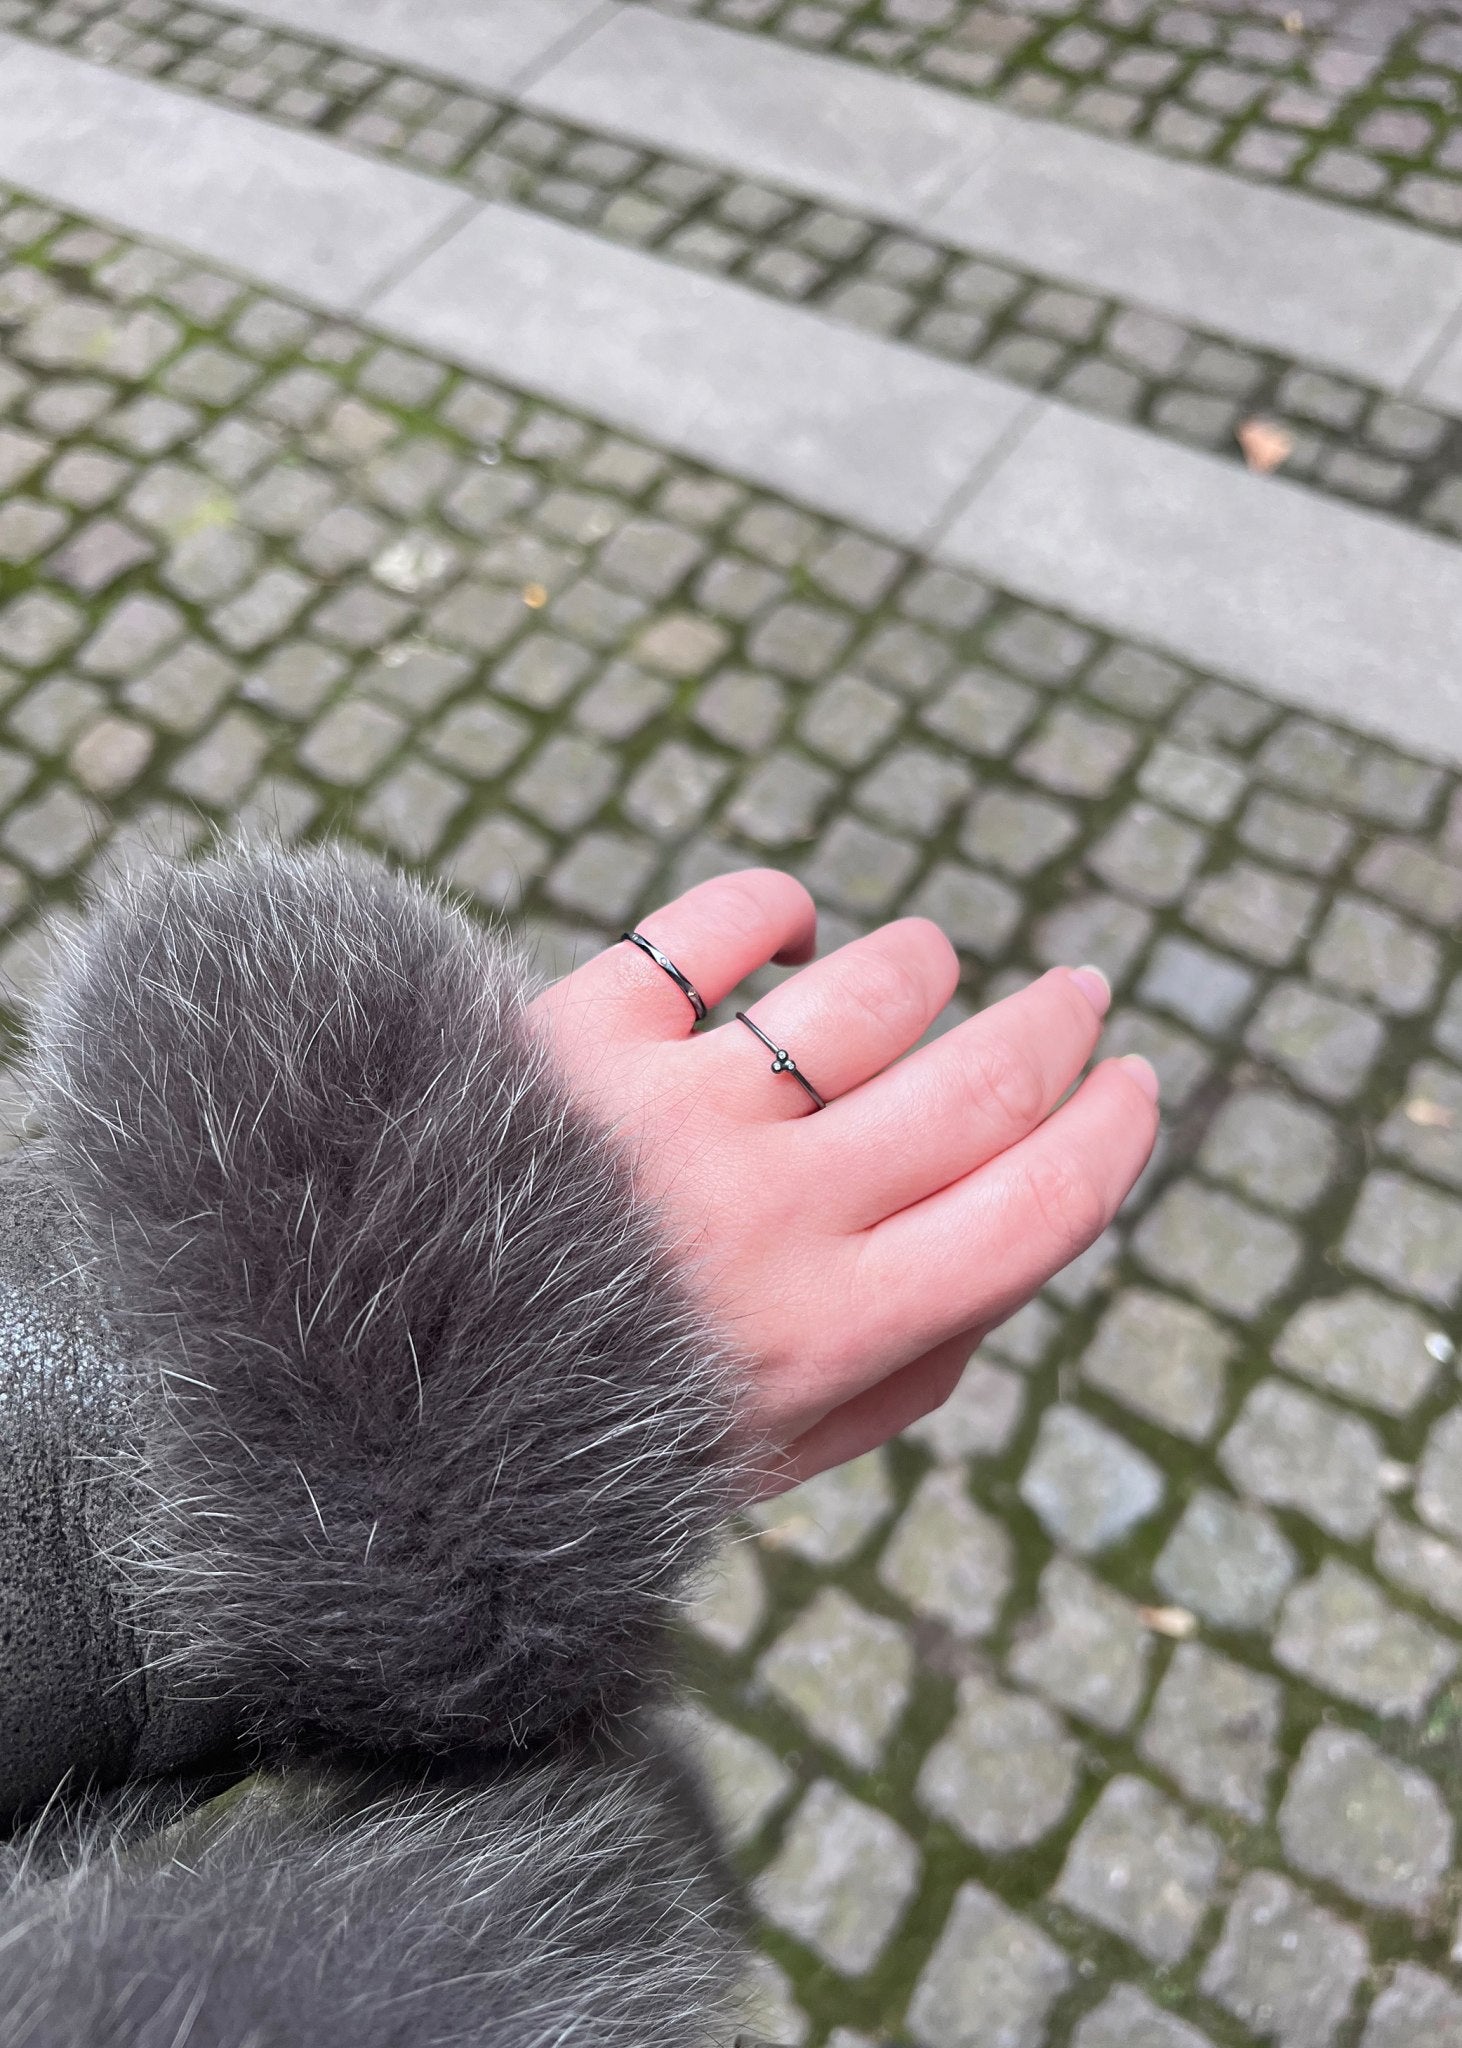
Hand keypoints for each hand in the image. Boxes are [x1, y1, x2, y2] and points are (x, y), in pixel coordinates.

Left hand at [529, 870, 1157, 1494]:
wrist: (378, 1382)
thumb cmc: (594, 1416)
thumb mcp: (774, 1452)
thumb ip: (905, 1372)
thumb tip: (1004, 1263)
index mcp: (831, 1329)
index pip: (1035, 1210)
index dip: (1109, 1136)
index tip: (1133, 1086)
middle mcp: (771, 1213)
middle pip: (980, 1086)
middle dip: (1056, 1030)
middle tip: (1079, 996)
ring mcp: (677, 1111)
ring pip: (875, 989)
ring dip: (923, 969)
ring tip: (924, 974)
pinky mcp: (584, 1027)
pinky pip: (726, 921)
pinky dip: (778, 911)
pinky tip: (786, 938)